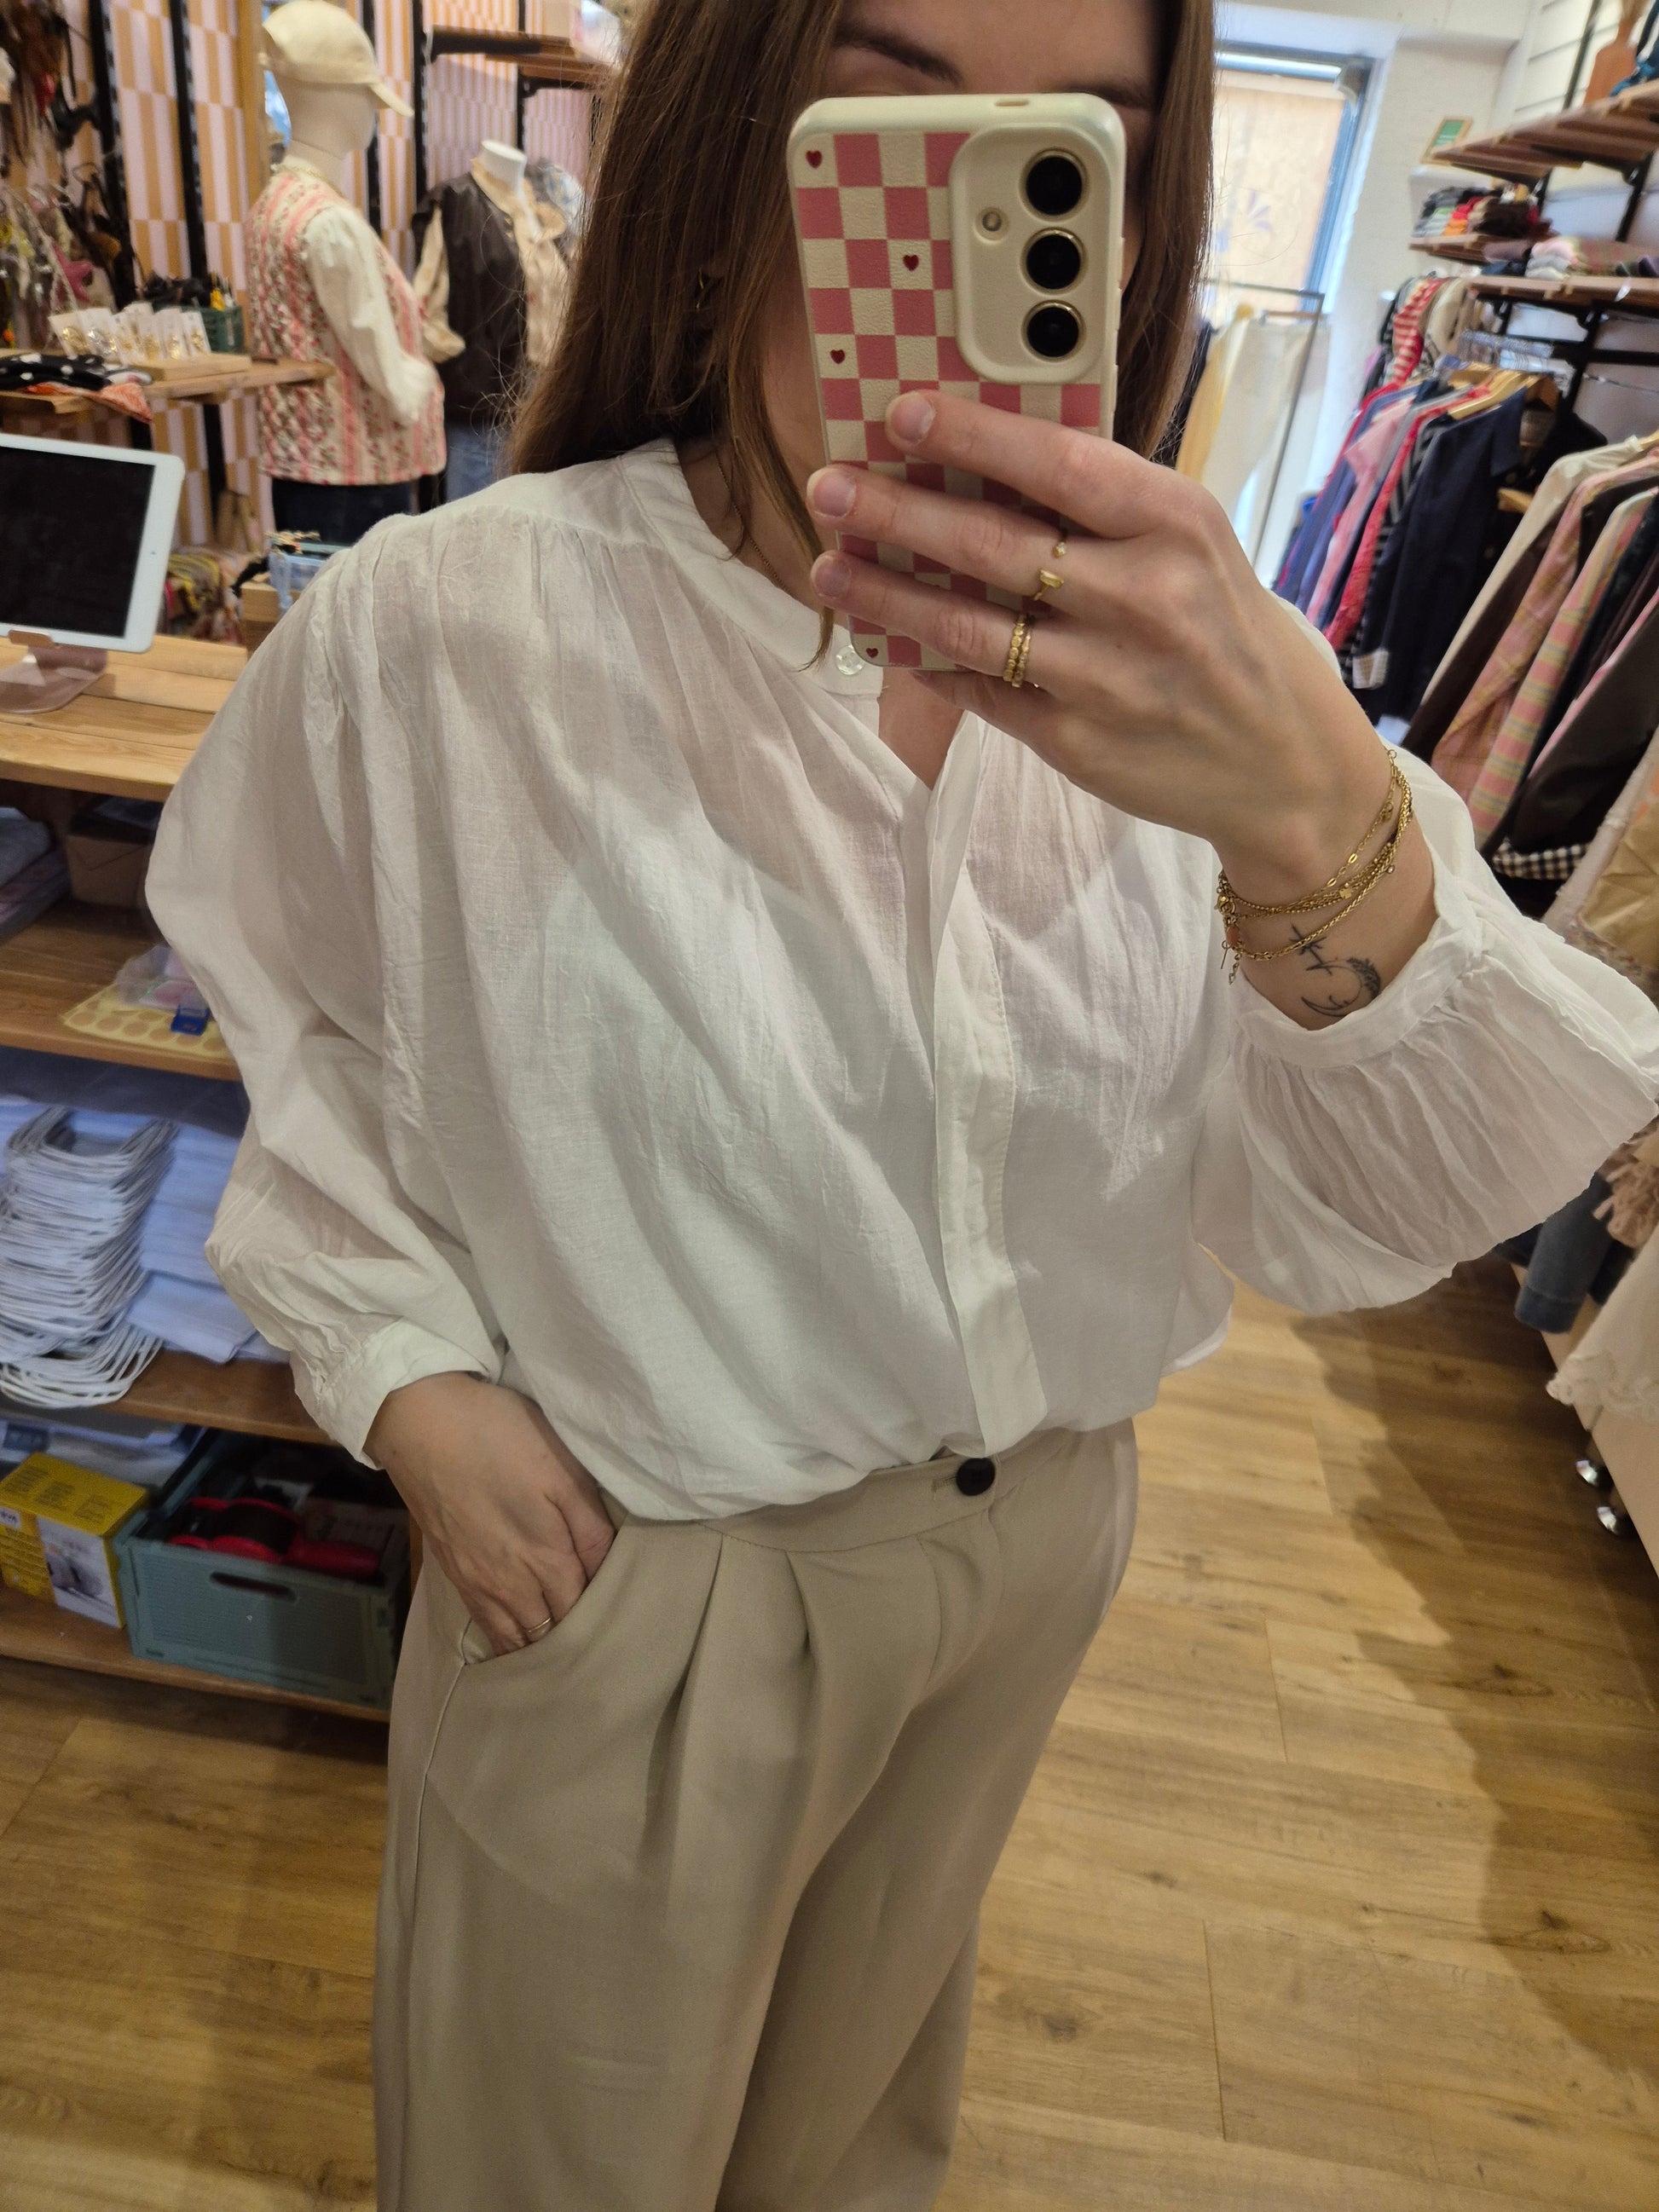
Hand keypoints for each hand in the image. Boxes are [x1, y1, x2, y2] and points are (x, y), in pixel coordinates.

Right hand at [367, 1373, 613, 1655]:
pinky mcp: (453, 1574)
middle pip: (549, 1633)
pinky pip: (486, 1626)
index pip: (582, 1611)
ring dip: (539, 1645)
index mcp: (545, 1558)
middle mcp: (510, 1584)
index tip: (621, 1611)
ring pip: (514, 1640)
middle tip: (599, 1630)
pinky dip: (507, 1639)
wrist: (420, 1424)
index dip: (602, 1615)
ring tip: (563, 1643)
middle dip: (574, 1636)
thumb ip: (590, 1527)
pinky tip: (520, 1634)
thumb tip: (609, 1571)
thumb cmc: (498, 1436)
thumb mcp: (561, 1469)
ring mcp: (476, 1583)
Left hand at [806, 389, 1392, 903]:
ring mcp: (1105, 676)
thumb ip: (1105, 509)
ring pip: (968, 625)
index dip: (971, 435)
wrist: (1284, 762)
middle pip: (992, 544)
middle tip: (829, 487)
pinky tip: (884, 637)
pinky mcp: (1077, 741)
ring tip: (829, 567)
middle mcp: (1143, 597)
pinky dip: (928, 661)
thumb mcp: (1193, 549)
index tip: (900, 412)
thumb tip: (981, 459)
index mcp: (1175, 523)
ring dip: (887, 594)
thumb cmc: (1227, 632)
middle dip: (897, 512)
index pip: (1058, 464)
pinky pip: (981, 690)